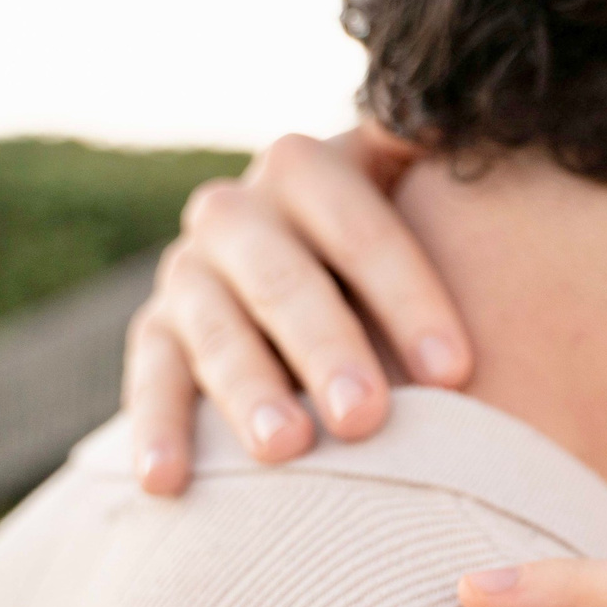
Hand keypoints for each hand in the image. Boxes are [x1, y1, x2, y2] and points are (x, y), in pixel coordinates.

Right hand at [125, 124, 471, 494]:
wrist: (318, 275)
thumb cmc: (398, 256)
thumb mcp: (420, 193)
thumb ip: (438, 162)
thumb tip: (457, 122)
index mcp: (310, 169)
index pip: (359, 228)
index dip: (408, 297)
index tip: (457, 372)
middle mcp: (238, 213)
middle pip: (284, 281)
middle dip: (327, 349)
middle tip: (366, 418)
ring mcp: (189, 274)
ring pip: (215, 331)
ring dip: (247, 391)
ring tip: (286, 449)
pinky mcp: (155, 337)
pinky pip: (149, 381)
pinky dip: (156, 432)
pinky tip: (169, 484)